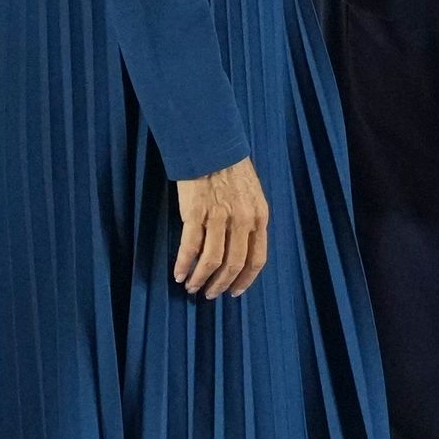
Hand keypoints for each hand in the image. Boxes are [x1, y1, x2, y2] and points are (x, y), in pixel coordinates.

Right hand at [172, 160, 269, 297]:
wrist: (211, 145)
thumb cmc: (231, 169)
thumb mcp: (252, 195)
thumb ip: (250, 222)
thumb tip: (240, 250)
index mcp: (259, 217)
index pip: (257, 259)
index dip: (245, 280)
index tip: (235, 292)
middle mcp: (241, 220)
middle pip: (234, 264)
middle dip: (221, 284)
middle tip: (210, 294)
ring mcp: (218, 217)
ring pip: (211, 260)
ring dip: (200, 279)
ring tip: (192, 287)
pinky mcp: (195, 213)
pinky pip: (190, 247)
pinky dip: (183, 264)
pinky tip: (179, 273)